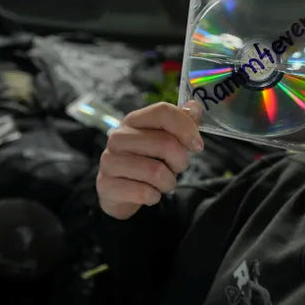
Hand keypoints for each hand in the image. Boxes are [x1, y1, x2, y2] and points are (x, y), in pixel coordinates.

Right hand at [96, 100, 203, 219]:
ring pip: (156, 172)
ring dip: (168, 182)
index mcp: (134, 120)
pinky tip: (148, 193)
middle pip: (165, 143)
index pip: (163, 111)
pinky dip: (154, 197)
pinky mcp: (107, 185)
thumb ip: (182, 123)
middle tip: (175, 169)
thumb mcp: (166, 141)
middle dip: (180, 162)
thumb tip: (195, 107)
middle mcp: (118, 137)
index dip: (186, 127)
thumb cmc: (147, 161)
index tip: (198, 146)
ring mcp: (109, 161)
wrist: (120, 191)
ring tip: (162, 182)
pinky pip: (144, 193)